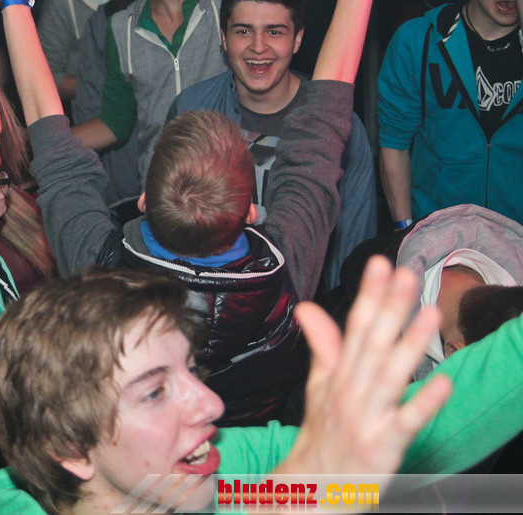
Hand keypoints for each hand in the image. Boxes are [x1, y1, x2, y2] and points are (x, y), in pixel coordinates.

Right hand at [275, 256, 450, 479]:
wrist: (312, 486)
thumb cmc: (323, 434)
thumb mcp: (318, 385)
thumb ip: (323, 344)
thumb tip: (307, 307)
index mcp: (339, 374)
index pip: (354, 326)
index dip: (369, 294)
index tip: (380, 263)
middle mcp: (351, 390)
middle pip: (372, 343)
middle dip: (389, 307)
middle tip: (405, 274)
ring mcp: (366, 417)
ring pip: (389, 376)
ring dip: (409, 345)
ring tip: (429, 314)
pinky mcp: (382, 446)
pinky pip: (405, 423)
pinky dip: (423, 404)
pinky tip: (442, 384)